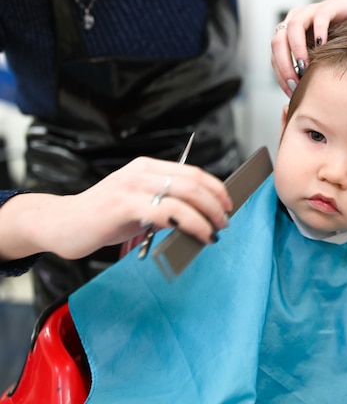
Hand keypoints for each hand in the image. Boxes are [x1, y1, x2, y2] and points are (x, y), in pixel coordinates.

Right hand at [0, 157, 231, 260]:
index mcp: (147, 167)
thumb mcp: (139, 204)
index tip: (228, 204)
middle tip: (225, 221)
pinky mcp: (124, 205)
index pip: (192, 172)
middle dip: (215, 203)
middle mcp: (141, 171)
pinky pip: (167, 212)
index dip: (215, 188)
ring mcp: (132, 186)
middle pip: (193, 182)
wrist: (61, 223)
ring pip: (184, 195)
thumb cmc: (103, 217)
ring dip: (207, 215)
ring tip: (215, 231)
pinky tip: (198, 235)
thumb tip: (201, 217)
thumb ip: (166, 204)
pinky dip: (190, 224)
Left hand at [271, 0, 346, 96]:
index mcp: (288, 34)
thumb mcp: (319, 56)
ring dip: (296, 50)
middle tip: (296, 83)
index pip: (275, 56)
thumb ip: (308, 70)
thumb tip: (302, 99)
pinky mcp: (327, 7)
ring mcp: (309, 12)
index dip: (280, 75)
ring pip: (293, 28)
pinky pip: (319, 18)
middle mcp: (294, 21)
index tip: (292, 92)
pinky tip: (323, 47)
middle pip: (278, 42)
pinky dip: (319, 32)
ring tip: (305, 67)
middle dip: (284, 65)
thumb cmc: (335, 36)